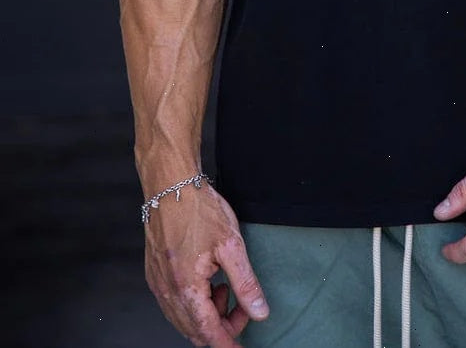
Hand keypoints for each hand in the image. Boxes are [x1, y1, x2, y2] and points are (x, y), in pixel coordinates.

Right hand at [144, 182, 268, 345]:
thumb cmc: (198, 208)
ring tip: (226, 291)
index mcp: (185, 288)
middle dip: (221, 328)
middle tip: (243, 312)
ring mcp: (157, 284)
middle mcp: (166, 292)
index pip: (208, 332)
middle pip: (194, 330)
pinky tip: (209, 284)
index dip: (227, 344)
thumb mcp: (231, 245)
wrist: (170, 184)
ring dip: (208, 316)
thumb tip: (259, 312)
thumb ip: (245, 283)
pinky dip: (194, 304)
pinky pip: (174, 304)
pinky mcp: (155, 274)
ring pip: (183, 319)